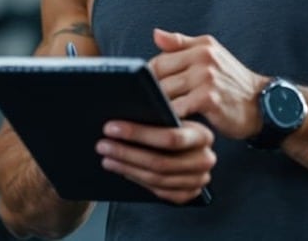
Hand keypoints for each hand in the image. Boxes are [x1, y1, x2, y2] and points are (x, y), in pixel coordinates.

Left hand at [96, 119, 214, 204]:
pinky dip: (137, 179)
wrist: (194, 150)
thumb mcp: (175, 118)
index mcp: (203, 136)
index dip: (137, 133)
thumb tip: (121, 112)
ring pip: (156, 178)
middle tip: (103, 144)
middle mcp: (204, 160)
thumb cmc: (178, 127)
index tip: (111, 128)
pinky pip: (158, 190)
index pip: (170, 137)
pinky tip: (121, 168)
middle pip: (159, 161)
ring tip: (106, 157)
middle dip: (126, 152)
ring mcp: (197, 180)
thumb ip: (158, 116)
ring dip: (126, 167)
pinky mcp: (187, 194)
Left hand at [150, 28, 269, 138]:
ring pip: (165, 92)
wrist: (262, 105)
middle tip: (147, 107)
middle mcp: (203, 58)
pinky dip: (170, 118)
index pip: (160, 59)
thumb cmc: (233, 82)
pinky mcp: (207, 99)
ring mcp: (205, 78)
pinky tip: (169, 124)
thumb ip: (181, 44)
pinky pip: (176, 109)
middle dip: (150, 93)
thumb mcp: (212, 54)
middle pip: (159, 76)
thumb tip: (155, 34)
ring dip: (158, 107)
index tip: (146, 92)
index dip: (149, 78)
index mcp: (201, 46)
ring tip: (155, 117)